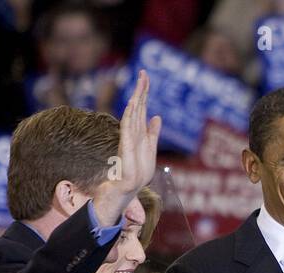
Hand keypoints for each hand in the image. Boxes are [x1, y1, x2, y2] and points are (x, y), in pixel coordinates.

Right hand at [94, 70, 161, 220]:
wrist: (127, 188)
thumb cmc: (137, 170)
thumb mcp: (150, 148)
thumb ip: (153, 132)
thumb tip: (157, 116)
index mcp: (139, 131)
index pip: (142, 107)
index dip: (144, 92)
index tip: (145, 76)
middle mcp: (133, 132)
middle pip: (137, 107)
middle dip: (141, 90)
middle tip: (143, 73)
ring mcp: (129, 139)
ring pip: (132, 115)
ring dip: (136, 99)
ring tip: (139, 85)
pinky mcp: (126, 148)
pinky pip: (127, 129)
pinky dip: (129, 116)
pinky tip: (132, 105)